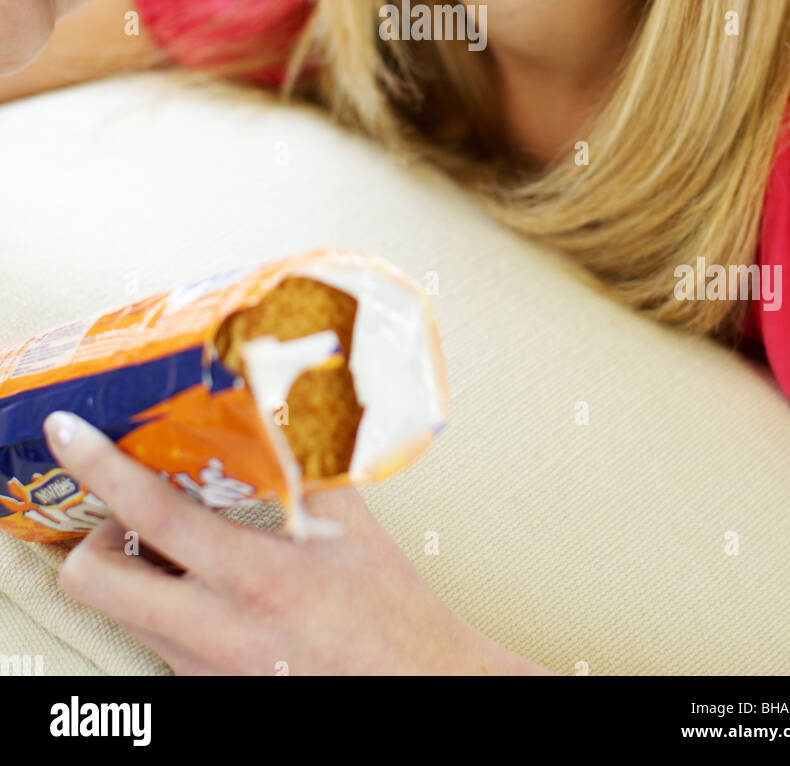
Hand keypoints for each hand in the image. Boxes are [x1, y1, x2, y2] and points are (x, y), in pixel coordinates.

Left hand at [42, 411, 492, 676]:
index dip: (100, 465)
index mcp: (252, 578)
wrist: (418, 691)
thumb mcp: (353, 529)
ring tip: (177, 550)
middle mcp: (214, 632)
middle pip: (95, 581)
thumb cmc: (392, 615)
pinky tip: (213, 593)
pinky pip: (159, 644)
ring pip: (120, 616)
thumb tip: (286, 398)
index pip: (150, 512)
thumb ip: (312, 461)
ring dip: (132, 574)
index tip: (67, 432)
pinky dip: (169, 609)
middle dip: (90, 536)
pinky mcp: (206, 694)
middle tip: (125, 512)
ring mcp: (204, 671)